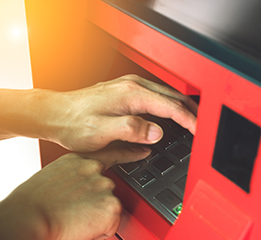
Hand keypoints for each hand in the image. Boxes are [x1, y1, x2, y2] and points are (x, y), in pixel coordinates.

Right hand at [0, 142, 148, 239]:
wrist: (28, 220)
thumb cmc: (31, 205)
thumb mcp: (54, 177)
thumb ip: (75, 177)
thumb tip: (81, 189)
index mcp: (79, 161)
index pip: (111, 153)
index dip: (130, 154)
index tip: (144, 152)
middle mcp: (95, 170)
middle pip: (110, 189)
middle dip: (98, 203)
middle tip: (76, 212)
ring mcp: (106, 187)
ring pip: (110, 208)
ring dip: (98, 217)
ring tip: (75, 219)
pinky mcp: (112, 206)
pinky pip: (112, 225)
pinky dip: (100, 232)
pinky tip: (81, 227)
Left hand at [39, 74, 197, 151]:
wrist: (56, 114)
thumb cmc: (74, 124)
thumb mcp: (101, 132)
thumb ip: (132, 130)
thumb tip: (157, 132)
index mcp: (131, 95)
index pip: (171, 107)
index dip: (189, 121)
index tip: (200, 132)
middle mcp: (134, 86)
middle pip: (174, 98)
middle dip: (193, 113)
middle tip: (204, 129)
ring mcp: (132, 87)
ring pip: (168, 96)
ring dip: (184, 109)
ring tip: (195, 123)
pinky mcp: (128, 92)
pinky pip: (158, 97)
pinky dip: (171, 106)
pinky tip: (173, 116)